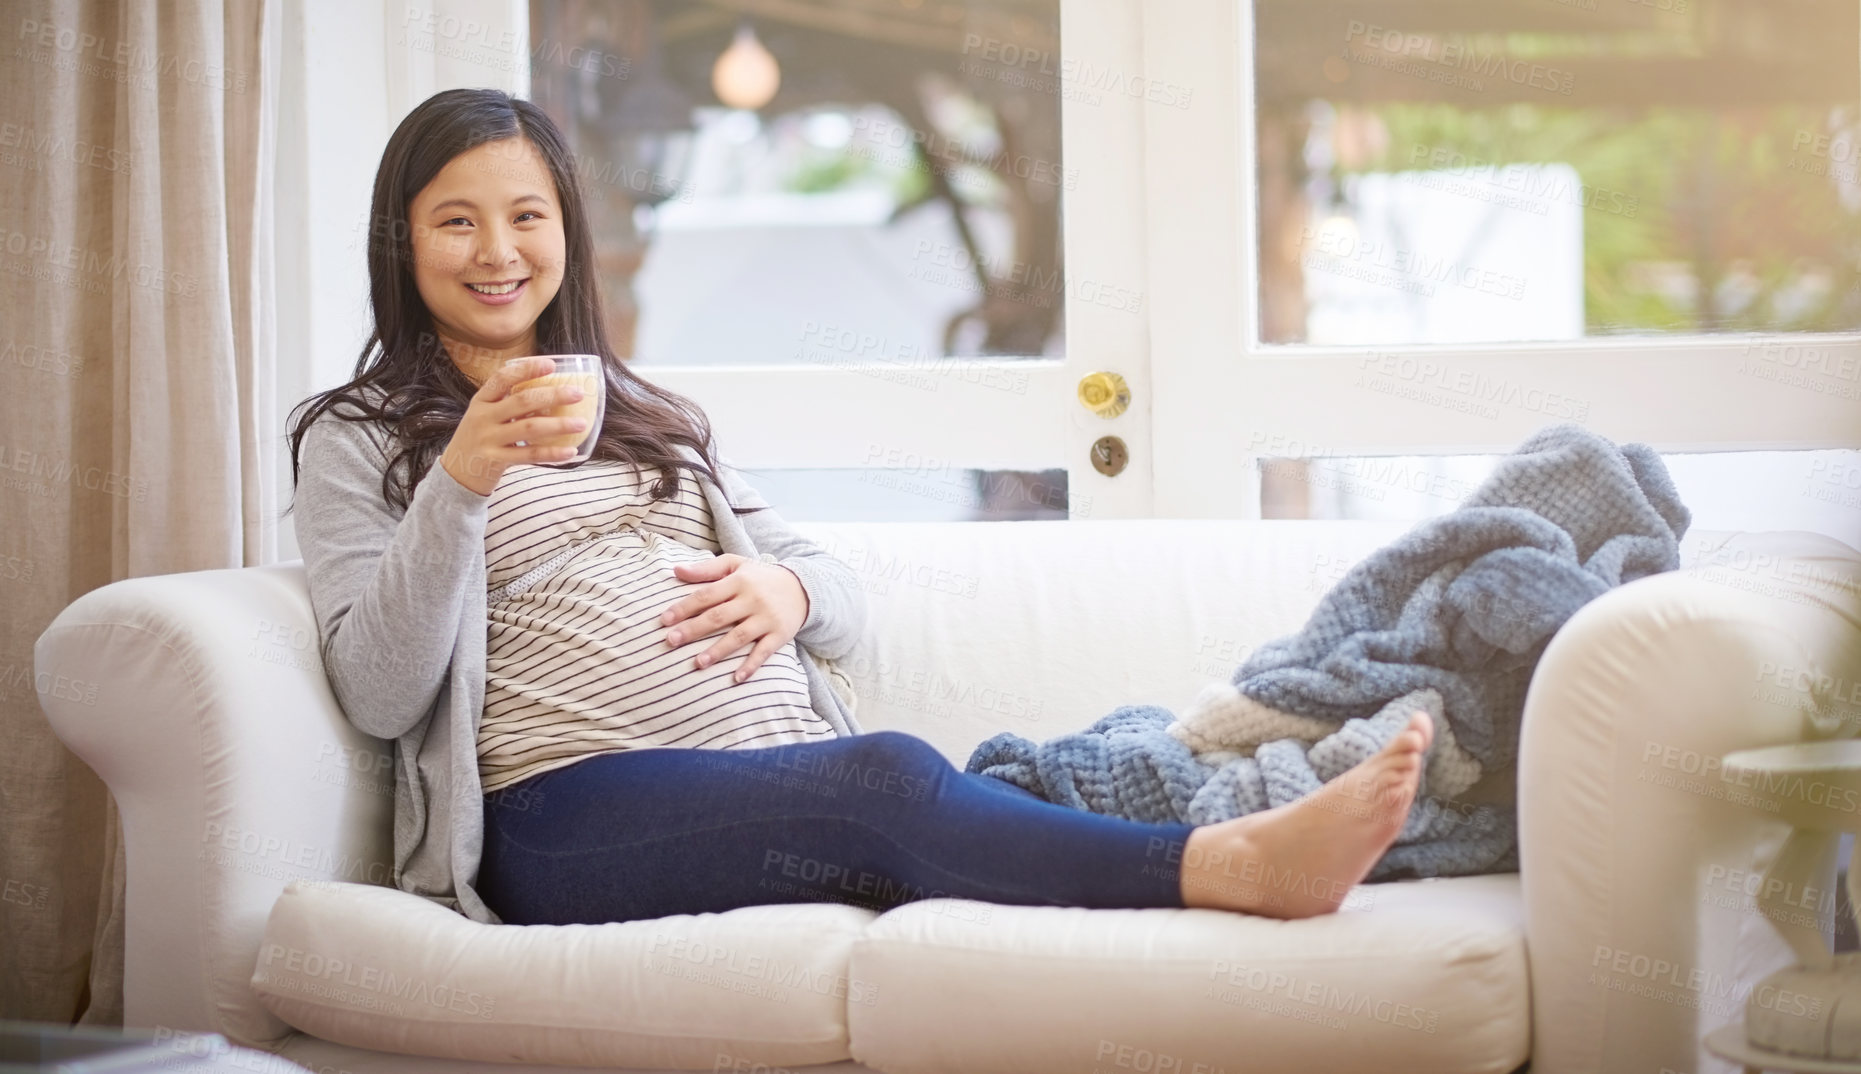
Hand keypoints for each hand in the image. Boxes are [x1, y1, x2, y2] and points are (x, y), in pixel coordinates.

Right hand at [438, 355, 590, 496]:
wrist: (455, 474)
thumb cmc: (479, 439)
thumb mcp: (485, 416)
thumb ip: (508, 404)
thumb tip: (550, 392)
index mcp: (481, 400)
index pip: (503, 378)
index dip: (527, 369)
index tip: (551, 364)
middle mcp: (483, 417)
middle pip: (522, 401)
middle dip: (553, 395)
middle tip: (578, 393)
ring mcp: (488, 439)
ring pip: (529, 428)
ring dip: (558, 424)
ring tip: (581, 423)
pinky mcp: (495, 461)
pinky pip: (529, 456)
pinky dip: (552, 453)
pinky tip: (570, 451)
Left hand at [660, 554, 809, 681]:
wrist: (803, 587)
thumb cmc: (760, 576)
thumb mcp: (736, 565)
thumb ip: (706, 569)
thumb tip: (676, 570)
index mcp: (738, 581)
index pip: (707, 595)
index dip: (684, 607)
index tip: (664, 620)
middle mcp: (752, 600)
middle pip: (718, 616)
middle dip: (693, 630)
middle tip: (670, 641)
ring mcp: (766, 618)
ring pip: (739, 636)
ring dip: (718, 650)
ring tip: (698, 663)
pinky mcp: (779, 634)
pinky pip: (764, 652)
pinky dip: (751, 665)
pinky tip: (737, 678)